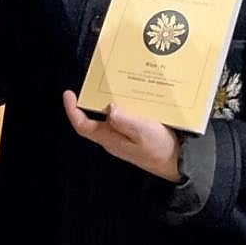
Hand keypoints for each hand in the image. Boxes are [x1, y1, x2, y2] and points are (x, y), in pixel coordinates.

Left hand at [62, 91, 180, 181]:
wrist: (176, 163)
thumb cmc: (160, 150)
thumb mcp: (143, 132)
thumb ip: (125, 120)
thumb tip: (110, 107)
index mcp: (110, 138)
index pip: (82, 125)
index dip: (72, 110)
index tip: (69, 94)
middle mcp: (113, 138)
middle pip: (94, 118)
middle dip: (94, 100)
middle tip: (98, 81)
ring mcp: (123, 137)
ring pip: (110, 116)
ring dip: (113, 100)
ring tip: (118, 85)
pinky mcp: (133, 135)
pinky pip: (124, 118)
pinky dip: (126, 106)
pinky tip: (135, 98)